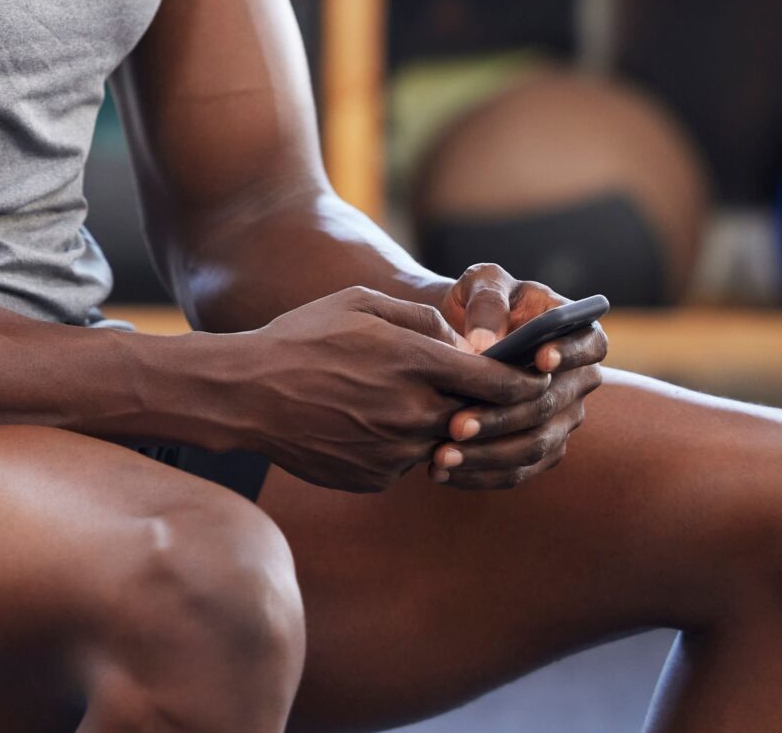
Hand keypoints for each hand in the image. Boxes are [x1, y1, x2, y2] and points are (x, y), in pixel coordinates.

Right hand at [232, 286, 559, 492]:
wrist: (245, 395)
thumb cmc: (302, 338)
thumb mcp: (361, 304)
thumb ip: (421, 319)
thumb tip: (463, 340)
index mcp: (412, 363)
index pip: (495, 382)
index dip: (524, 383)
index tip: (536, 380)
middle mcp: (409, 412)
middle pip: (476, 418)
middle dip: (485, 407)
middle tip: (485, 395)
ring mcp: (392, 451)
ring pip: (442, 442)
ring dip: (440, 425)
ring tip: (405, 401)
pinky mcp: (374, 478)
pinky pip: (407, 462)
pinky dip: (403, 445)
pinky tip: (370, 422)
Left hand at [429, 264, 606, 490]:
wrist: (459, 334)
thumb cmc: (478, 302)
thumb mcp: (482, 283)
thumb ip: (487, 301)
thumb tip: (484, 345)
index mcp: (577, 333)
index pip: (591, 345)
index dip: (570, 353)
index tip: (539, 358)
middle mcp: (578, 381)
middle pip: (551, 405)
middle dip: (503, 417)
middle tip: (456, 425)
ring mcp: (563, 419)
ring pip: (535, 445)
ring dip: (488, 455)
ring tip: (442, 455)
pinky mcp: (540, 449)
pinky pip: (518, 471)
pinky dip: (481, 475)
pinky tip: (443, 472)